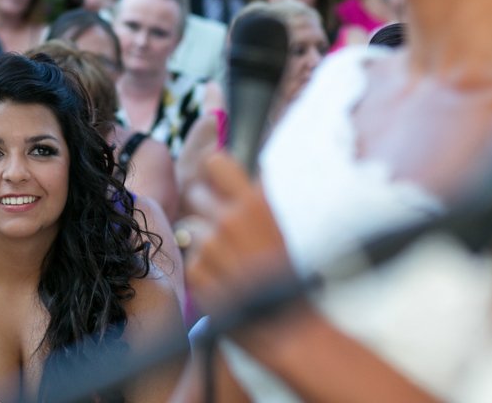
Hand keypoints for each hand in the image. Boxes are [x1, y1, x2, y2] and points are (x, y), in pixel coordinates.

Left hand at [183, 152, 291, 313]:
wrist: (292, 328)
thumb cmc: (300, 274)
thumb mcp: (293, 224)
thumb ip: (263, 196)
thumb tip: (251, 173)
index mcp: (257, 201)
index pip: (216, 163)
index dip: (217, 172)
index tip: (221, 181)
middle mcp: (230, 218)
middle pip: (194, 192)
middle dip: (205, 204)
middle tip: (224, 222)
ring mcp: (211, 246)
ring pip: (191, 227)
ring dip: (205, 240)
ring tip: (232, 260)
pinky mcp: (198, 272)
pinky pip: (192, 259)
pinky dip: (205, 269)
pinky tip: (227, 281)